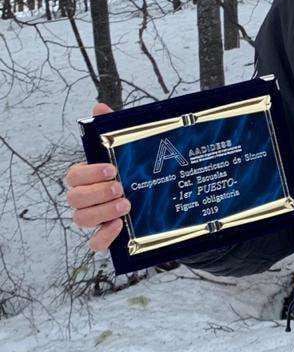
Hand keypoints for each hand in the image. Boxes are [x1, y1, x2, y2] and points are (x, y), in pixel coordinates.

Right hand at [64, 103, 129, 252]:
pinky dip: (103, 237)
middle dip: (96, 192)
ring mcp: (95, 217)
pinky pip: (94, 243)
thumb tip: (97, 107)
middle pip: (74, 198)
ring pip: (80, 219)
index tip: (111, 168)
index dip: (88, 173)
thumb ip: (112, 127)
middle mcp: (87, 198)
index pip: (73, 175)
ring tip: (125, 204)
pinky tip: (119, 226)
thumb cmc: (136, 167)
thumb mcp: (128, 146)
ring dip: (101, 211)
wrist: (162, 194)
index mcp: (88, 176)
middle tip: (120, 187)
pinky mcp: (106, 235)